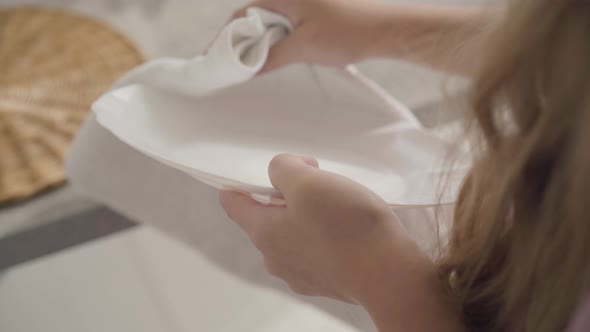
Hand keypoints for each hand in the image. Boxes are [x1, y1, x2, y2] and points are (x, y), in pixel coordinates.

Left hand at [219, 154, 423, 302]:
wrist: (389, 275)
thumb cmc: (345, 226)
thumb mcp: (309, 181)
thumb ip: (284, 168)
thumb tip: (282, 173)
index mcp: (263, 232)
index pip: (232, 203)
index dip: (240, 182)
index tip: (264, 170)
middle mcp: (275, 258)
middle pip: (267, 217)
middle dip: (286, 194)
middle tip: (316, 181)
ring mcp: (300, 274)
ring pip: (293, 233)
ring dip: (307, 214)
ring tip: (337, 204)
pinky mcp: (325, 282)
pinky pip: (315, 250)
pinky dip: (324, 235)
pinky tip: (347, 228)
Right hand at [232, 0, 390, 72]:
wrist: (384, 30)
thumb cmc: (347, 31)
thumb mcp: (303, 47)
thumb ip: (272, 57)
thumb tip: (247, 69)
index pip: (242, 15)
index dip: (226, 38)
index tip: (214, 58)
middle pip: (253, 20)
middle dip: (240, 44)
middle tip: (228, 68)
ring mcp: (301, 5)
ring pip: (269, 26)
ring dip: (259, 46)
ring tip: (248, 69)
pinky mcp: (311, 16)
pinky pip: (284, 29)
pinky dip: (275, 45)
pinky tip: (274, 61)